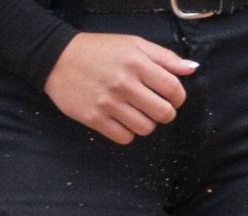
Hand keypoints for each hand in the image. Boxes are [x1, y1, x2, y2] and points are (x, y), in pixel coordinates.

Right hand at [43, 33, 196, 144]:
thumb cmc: (98, 50)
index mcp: (135, 63)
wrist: (56, 59)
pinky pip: (124, 138)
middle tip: (155, 106)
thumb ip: (164, 57)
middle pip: (163, 113)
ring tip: (137, 112)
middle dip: (165, 112)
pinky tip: (122, 120)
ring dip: (146, 123)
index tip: (173, 97)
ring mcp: (108, 103)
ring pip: (145, 128)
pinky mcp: (94, 119)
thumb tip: (192, 69)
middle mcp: (123, 83)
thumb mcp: (132, 44)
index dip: (179, 97)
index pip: (173, 90)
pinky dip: (128, 133)